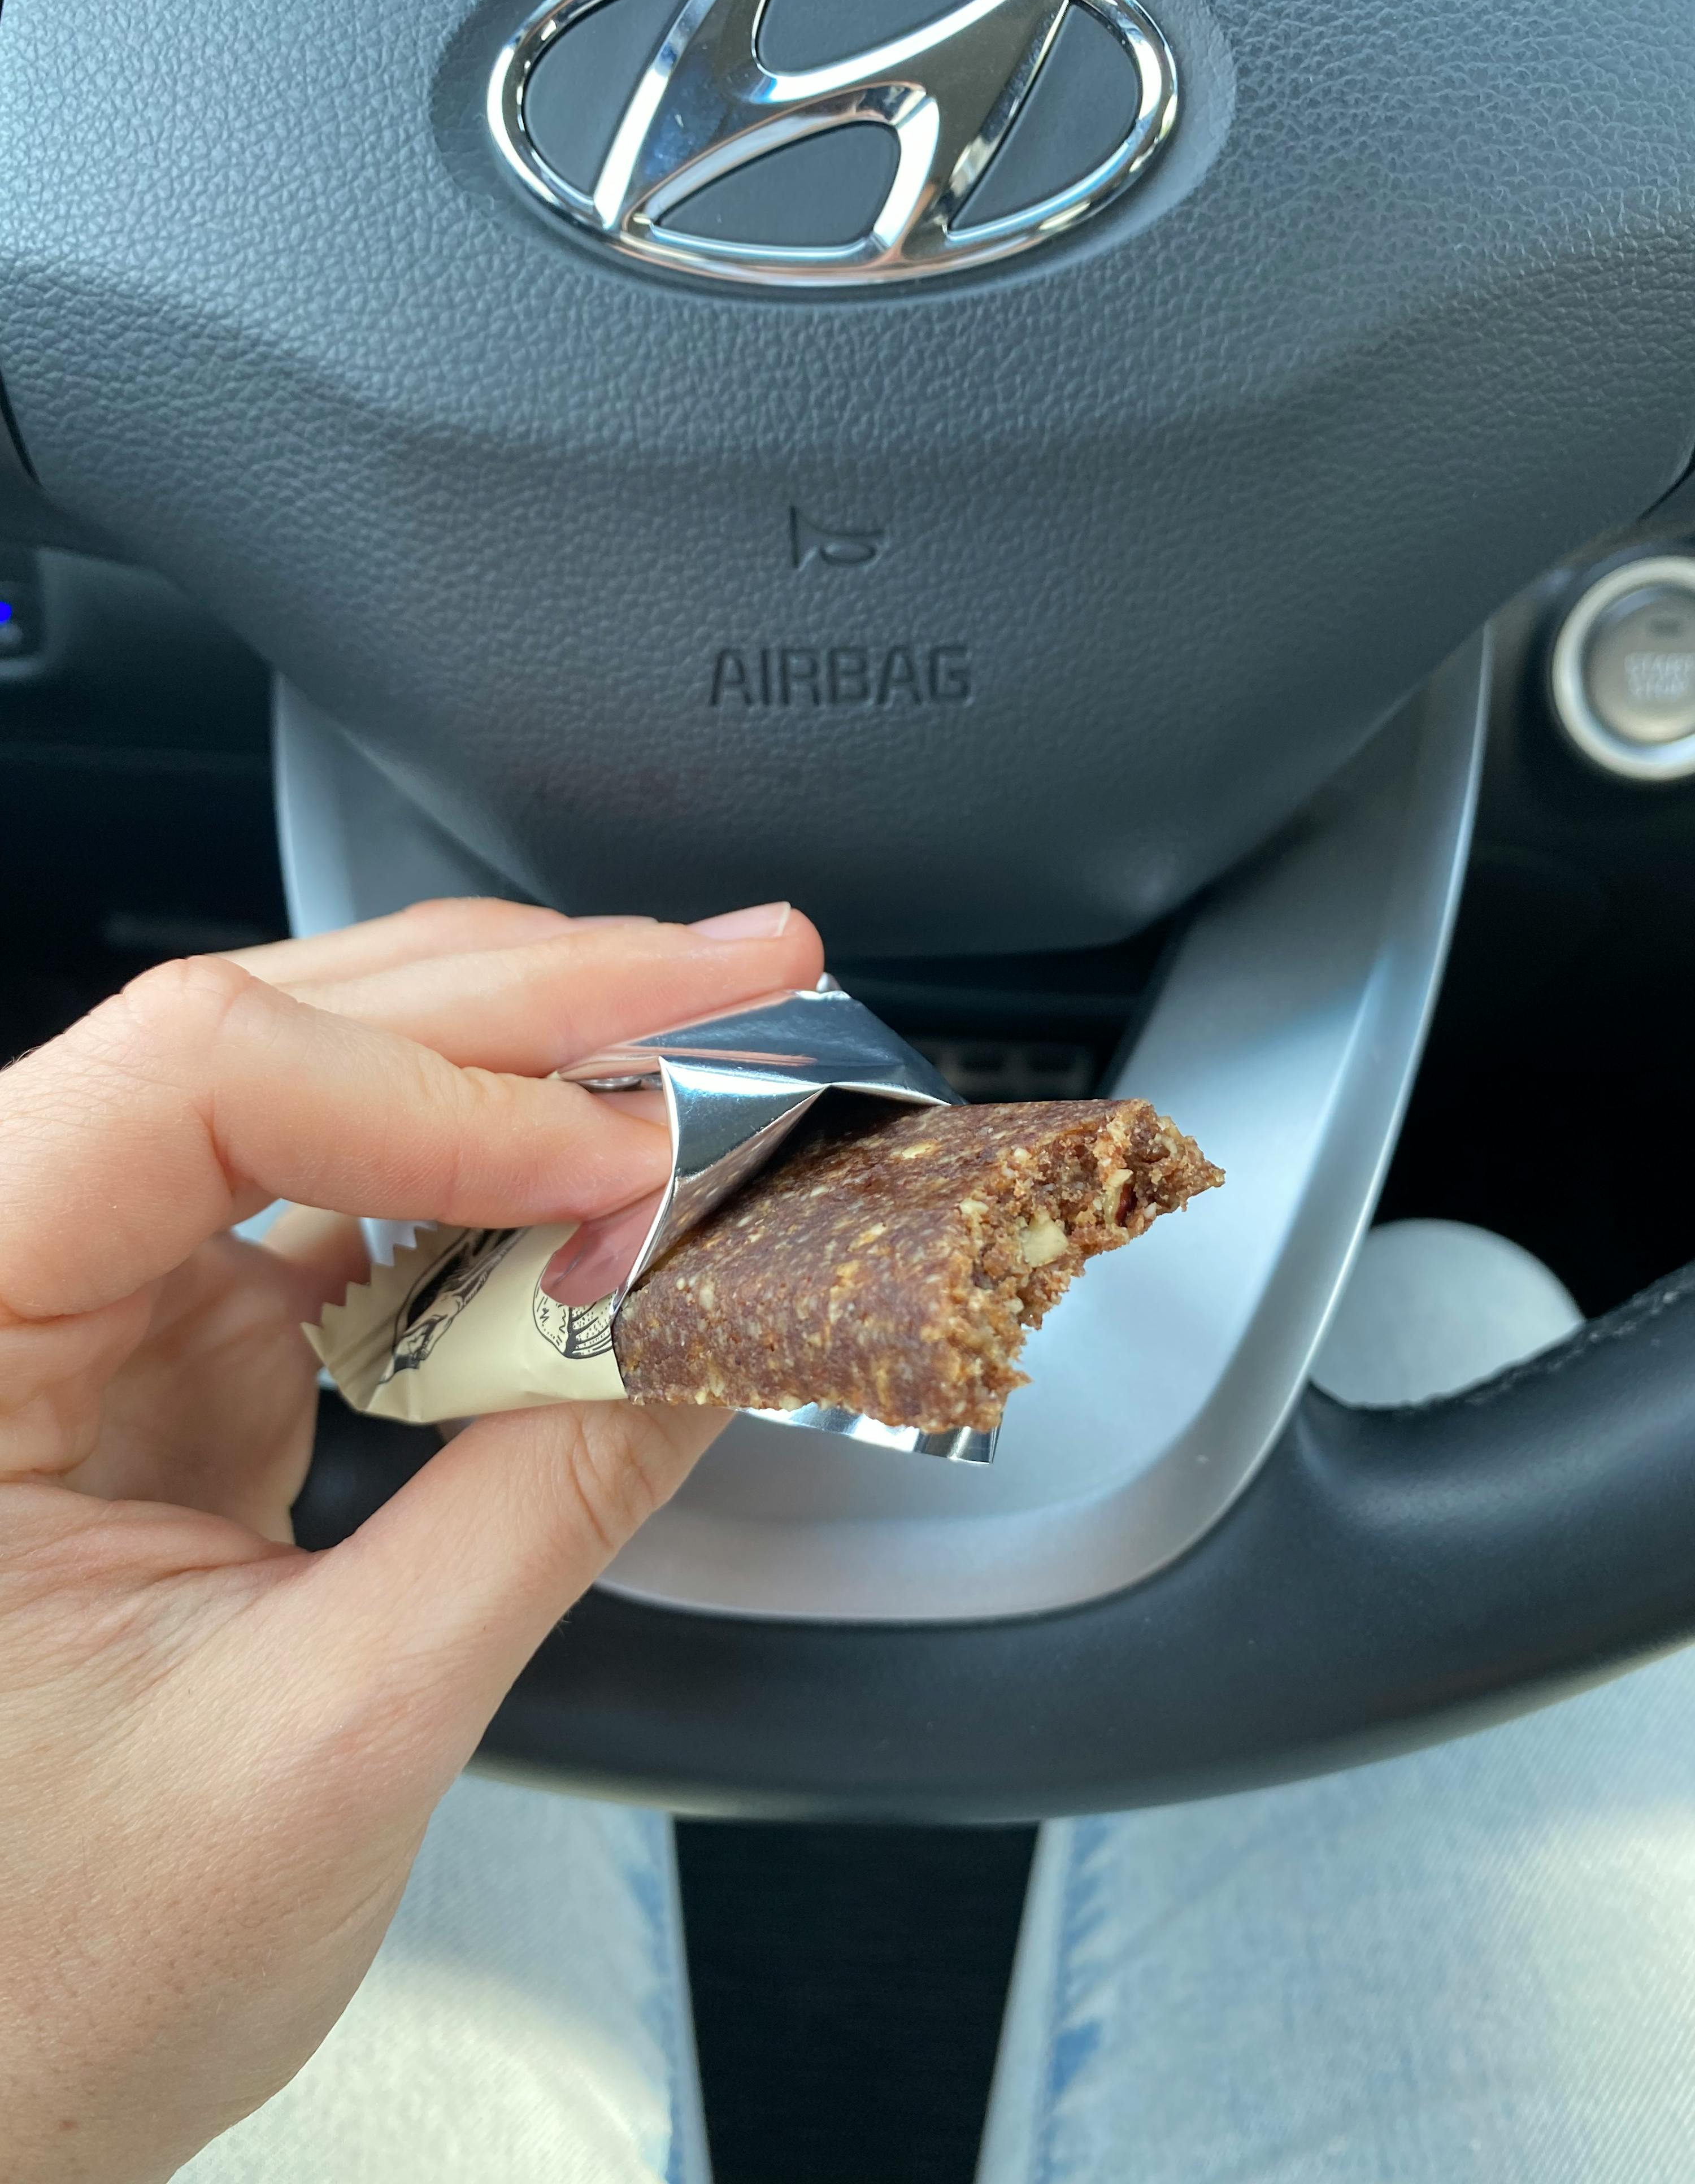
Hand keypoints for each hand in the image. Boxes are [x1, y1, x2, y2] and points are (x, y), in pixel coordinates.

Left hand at [0, 897, 822, 2182]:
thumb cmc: (35, 1981)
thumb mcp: (325, 1743)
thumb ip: (537, 1510)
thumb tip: (713, 1329)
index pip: (193, 1083)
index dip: (438, 1090)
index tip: (630, 1163)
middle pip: (262, 1041)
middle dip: (520, 1004)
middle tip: (733, 974)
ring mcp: (80, 1306)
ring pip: (309, 1093)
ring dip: (516, 1062)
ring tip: (699, 1034)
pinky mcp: (160, 1352)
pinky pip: (336, 1210)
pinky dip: (488, 1188)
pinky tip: (604, 1175)